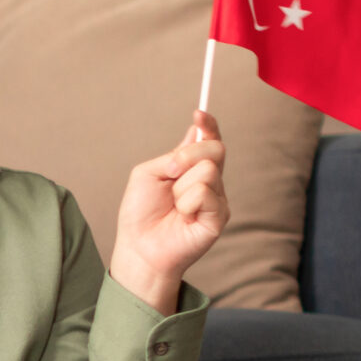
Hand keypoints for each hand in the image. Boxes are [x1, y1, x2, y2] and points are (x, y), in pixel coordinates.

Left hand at [107, 110, 228, 313]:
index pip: (208, 139)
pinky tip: (183, 215)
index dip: (208, 125)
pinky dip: (187, 202)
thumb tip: (195, 134)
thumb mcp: (148, 174)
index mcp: (191, 167)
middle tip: (170, 173)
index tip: (198, 114)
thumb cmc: (140, 213)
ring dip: (181, 186)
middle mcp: (208, 179)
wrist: (139, 246)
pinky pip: (205, 193)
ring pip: (208, 171)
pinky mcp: (221, 215)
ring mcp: (217, 197)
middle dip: (189, 155)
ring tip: (174, 205)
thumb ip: (172, 155)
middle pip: (215, 149)